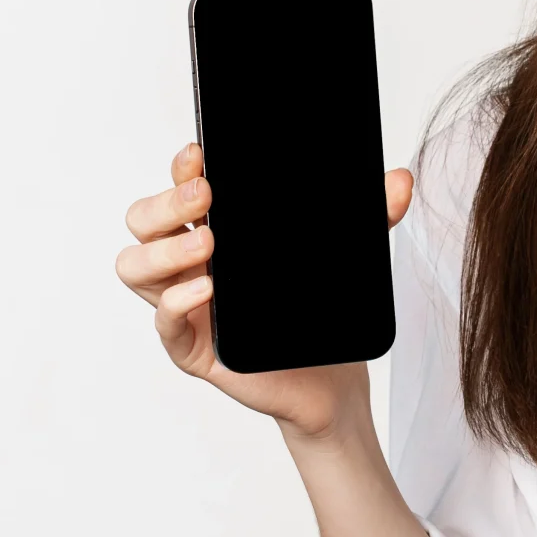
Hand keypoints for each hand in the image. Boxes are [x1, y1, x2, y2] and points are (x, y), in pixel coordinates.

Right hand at [114, 143, 414, 442]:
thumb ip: (374, 217)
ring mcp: (186, 304)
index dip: (181, 168)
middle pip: (143, 220)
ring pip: (135, 268)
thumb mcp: (346, 256)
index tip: (200, 154)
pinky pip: (164, 324)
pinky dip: (178, 304)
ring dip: (163, 251)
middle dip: (165, 202)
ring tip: (207, 246)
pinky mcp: (193, 348)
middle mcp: (190, 263)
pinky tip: (206, 291)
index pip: (180, 188)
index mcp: (217, 230)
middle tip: (205, 197)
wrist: (332, 381)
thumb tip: (401, 180)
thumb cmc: (319, 312)